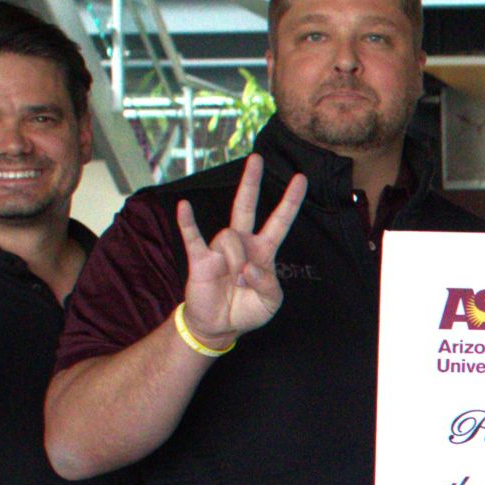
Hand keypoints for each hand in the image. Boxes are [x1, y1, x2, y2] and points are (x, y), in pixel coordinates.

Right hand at [176, 154, 308, 344]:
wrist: (220, 326)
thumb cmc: (247, 310)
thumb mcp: (270, 302)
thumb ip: (268, 284)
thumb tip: (248, 268)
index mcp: (263, 251)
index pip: (279, 222)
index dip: (290, 202)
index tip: (301, 179)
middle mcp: (242, 244)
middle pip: (246, 206)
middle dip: (251, 183)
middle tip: (257, 158)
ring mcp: (220, 249)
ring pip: (230, 238)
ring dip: (236, 261)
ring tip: (236, 283)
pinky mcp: (200, 259)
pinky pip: (192, 236)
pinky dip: (188, 222)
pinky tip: (184, 206)